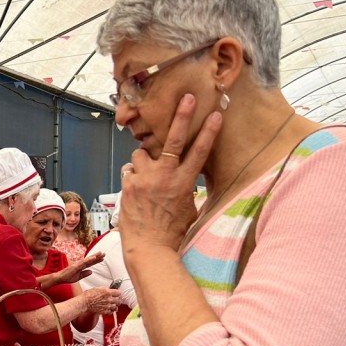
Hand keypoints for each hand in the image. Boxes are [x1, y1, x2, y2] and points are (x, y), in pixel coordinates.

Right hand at [54, 251, 104, 283]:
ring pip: (88, 259)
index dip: (96, 260)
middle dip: (97, 257)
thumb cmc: (68, 277)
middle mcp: (80, 264)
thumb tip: (91, 271)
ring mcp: (78, 264)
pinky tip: (94, 257)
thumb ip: (85, 274)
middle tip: (104, 253)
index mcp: (81, 267)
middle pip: (90, 260)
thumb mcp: (78, 277)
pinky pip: (84, 262)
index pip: (90, 263)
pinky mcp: (76, 266)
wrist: (60, 278)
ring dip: (94, 256)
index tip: (102, 258)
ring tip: (100, 253)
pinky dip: (89, 259)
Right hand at [80, 286, 121, 313]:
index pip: (119, 293)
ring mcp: (107, 306)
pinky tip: (109, 309)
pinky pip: (111, 312)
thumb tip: (110, 290)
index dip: (118, 293)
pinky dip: (110, 311)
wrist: (84, 302)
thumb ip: (106, 289)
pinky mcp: (104, 311)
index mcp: (107, 292)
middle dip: (118, 300)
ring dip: (115, 306)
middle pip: (119, 301)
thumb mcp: (98, 288)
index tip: (117, 294)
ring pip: (116, 307)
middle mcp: (109, 299)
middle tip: (116, 299)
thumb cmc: (89, 295)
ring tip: (113, 305)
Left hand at [120, 94, 221, 252]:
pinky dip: (133, 174)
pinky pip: (130, 169)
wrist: (149, 248)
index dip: (209, 132)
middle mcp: (165, 176)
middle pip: (175, 139)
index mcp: (184, 183)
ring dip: (144, 160)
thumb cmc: (172, 233)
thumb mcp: (189, 211)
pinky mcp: (128, 184)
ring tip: (146, 174)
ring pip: (142, 154)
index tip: (216, 114)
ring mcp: (145, 178)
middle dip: (183, 116)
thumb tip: (187, 183)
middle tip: (187, 97)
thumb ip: (188, 192)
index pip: (200, 152)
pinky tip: (136, 187)